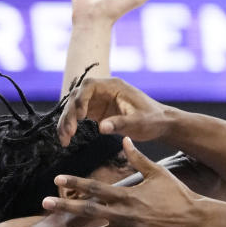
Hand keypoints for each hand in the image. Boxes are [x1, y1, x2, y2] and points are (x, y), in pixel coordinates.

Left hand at [42, 138, 202, 226]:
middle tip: (44, 204)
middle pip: (89, 210)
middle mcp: (124, 214)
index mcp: (128, 195)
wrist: (196, 220)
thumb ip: (138, 159)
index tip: (57, 178)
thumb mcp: (158, 173)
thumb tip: (124, 140)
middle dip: (65, 207)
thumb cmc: (178, 194)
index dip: (76, 182)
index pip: (96, 187)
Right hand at [57, 77, 171, 145]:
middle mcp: (104, 90)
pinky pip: (78, 116)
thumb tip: (102, 127)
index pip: (89, 86)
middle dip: (69, 114)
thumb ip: (121, 123)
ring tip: (64, 140)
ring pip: (74, 106)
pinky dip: (71, 126)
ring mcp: (99, 100)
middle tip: (68, 134)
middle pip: (77, 97)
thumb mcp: (139, 122)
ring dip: (66, 121)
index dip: (80, 99)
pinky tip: (67, 138)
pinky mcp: (97, 111)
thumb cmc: (153, 119)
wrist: (161, 123)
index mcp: (114, 86)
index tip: (80, 117)